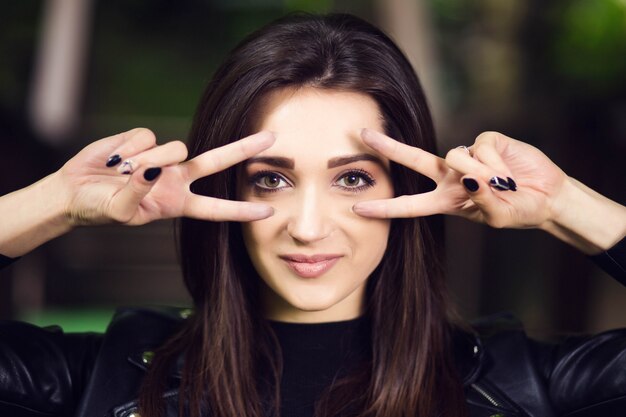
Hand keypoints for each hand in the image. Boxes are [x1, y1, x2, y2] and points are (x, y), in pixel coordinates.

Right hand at [57, 128, 275, 225]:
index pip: (216, 208)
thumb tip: (155, 169)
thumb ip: (140, 192)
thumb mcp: (121, 210)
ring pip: (172, 147)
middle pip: (217, 162)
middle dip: (244, 149)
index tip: (268, 212)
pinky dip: (126, 148)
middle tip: (273, 137)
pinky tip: (114, 158)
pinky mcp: (145, 139)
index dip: (241, 210)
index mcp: (178, 203)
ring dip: (144, 159)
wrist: (74, 191)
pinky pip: (145, 136)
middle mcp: (176, 178)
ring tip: (119, 172)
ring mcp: (162, 158)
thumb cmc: (100, 208)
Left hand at [353, 130, 567, 229]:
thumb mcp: (497, 217)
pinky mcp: (487, 140)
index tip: (357, 209)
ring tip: (503, 184)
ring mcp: (468, 156)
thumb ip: (481, 200)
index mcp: (446, 200)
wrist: (548, 198)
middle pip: (413, 160)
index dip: (384, 208)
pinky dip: (496, 163)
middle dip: (388, 148)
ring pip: (457, 157)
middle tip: (362, 135)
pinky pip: (481, 147)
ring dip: (481, 173)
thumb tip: (470, 178)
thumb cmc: (518, 212)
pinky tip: (509, 172)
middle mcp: (451, 175)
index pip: (409, 205)